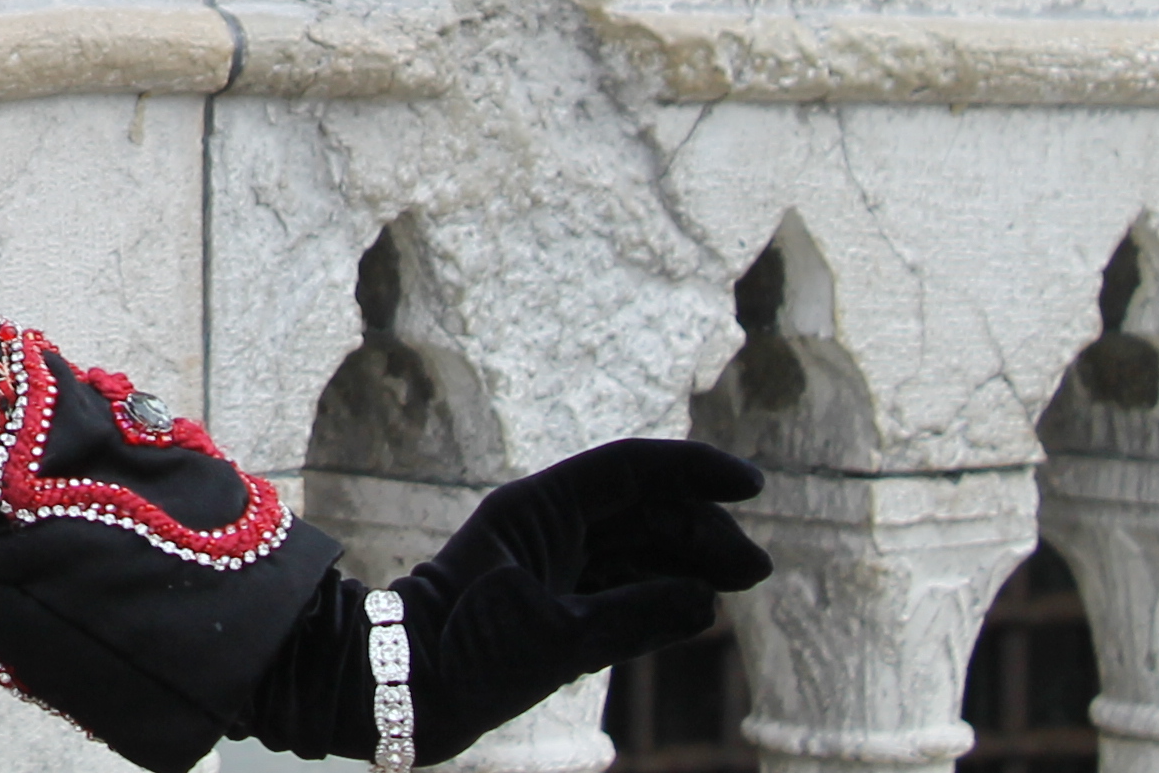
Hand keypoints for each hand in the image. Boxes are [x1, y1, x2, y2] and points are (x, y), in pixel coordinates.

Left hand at [393, 440, 772, 760]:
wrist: (403, 690)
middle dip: (701, 532)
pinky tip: (695, 609)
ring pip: (634, 549)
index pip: (630, 470)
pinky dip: (658, 593)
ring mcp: (549, 563)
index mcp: (539, 508)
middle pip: (641, 511)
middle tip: (755, 571)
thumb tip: (705, 601)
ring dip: (687, 564)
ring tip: (738, 586)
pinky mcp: (552, 603)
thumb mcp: (559, 637)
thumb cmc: (465, 654)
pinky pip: (618, 586)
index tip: (752, 486)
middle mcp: (546, 526)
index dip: (694, 472)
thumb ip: (636, 616)